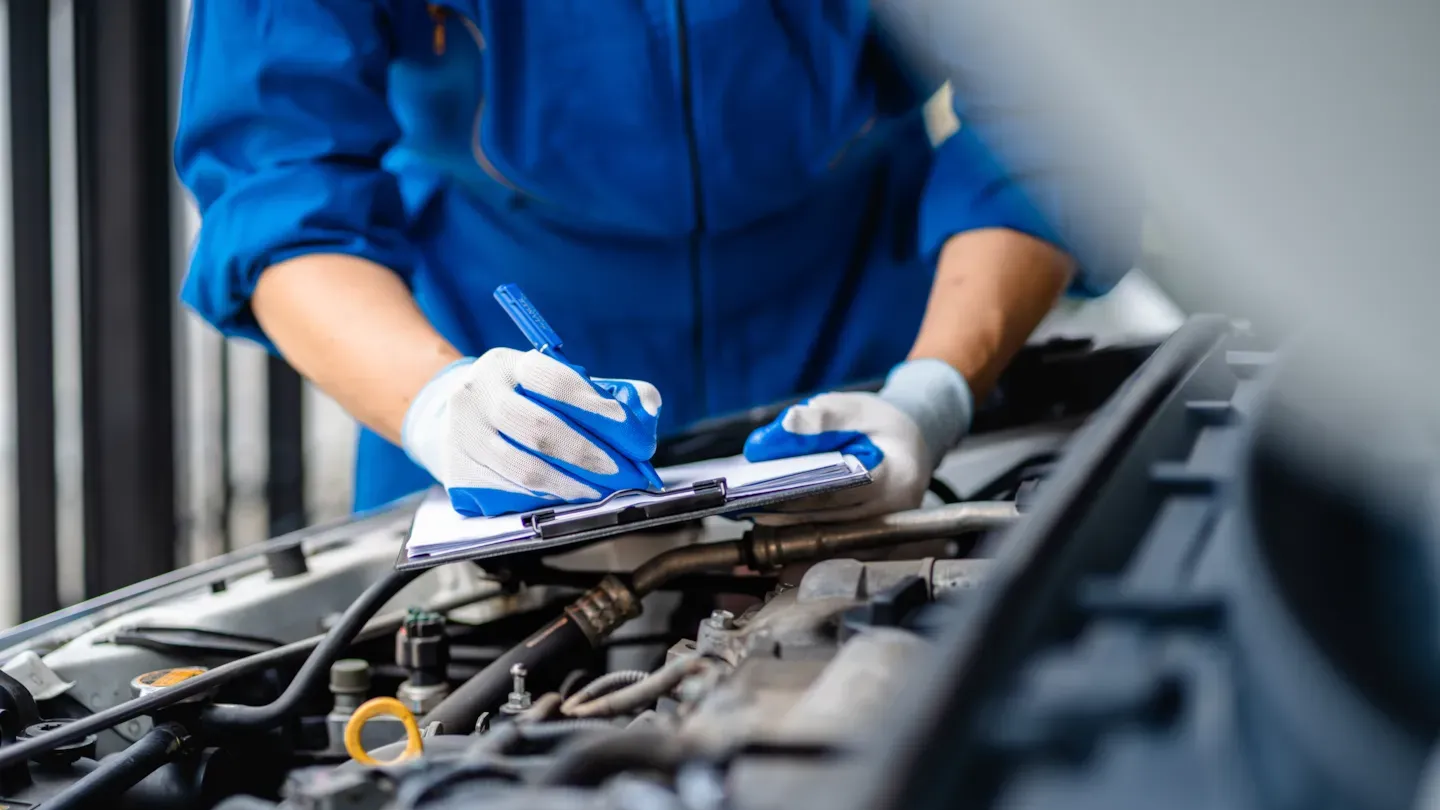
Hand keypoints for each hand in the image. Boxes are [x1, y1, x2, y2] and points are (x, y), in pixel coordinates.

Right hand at [402, 348, 662, 516]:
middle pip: (539, 428)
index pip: (554, 380)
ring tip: (598, 490)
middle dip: (586, 453)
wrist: (455, 416)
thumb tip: (647, 409)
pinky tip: (566, 498)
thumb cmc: (522, 399)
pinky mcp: (457, 471)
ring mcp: (462, 434)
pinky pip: (508, 492)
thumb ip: (604, 391)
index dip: (594, 405)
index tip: (625, 426)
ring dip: (569, 484)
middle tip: (618, 470)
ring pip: (524, 468)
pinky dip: (543, 498)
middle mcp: (477, 394)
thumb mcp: (552, 381)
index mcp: (507, 364)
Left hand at [743, 359, 973, 522]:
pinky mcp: (875, 544)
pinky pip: (835, 547)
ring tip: (757, 515)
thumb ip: (822, 416)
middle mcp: (895, 511)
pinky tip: (779, 528)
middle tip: (749, 506)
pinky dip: (806, 538)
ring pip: (830, 539)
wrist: (912, 443)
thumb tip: (786, 425)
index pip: (838, 492)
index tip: (762, 491)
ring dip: (792, 530)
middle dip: (786, 514)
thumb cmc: (881, 425)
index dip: (797, 494)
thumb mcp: (855, 408)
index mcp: (896, 475)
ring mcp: (887, 532)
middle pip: (830, 520)